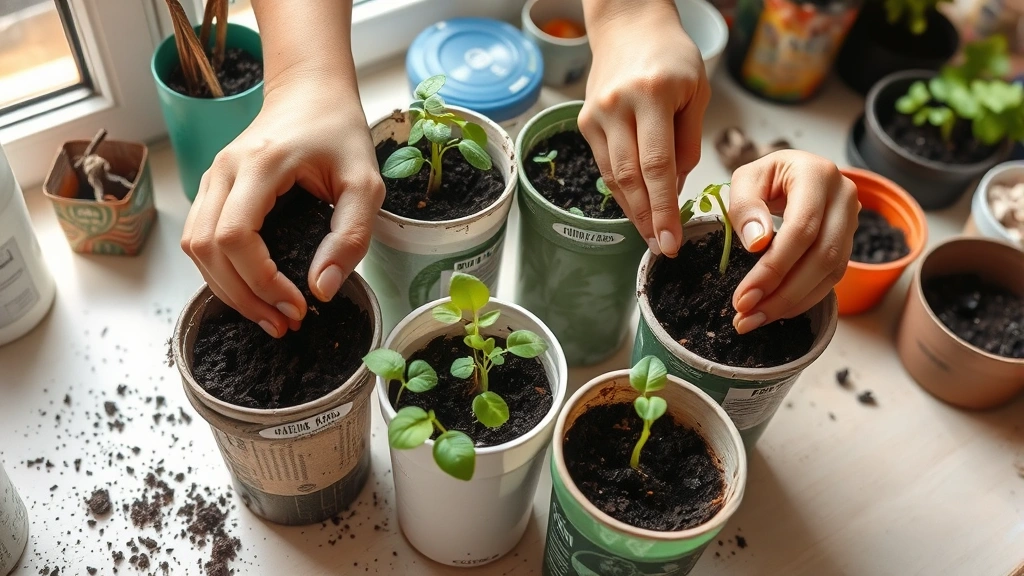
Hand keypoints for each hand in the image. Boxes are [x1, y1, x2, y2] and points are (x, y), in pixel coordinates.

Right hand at [180, 76, 384, 337]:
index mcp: (261, 165)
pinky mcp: (213, 188)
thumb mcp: (366, 184)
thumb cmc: (339, 133)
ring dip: (228, 290)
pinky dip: (221, 272)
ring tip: (270, 316)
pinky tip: (254, 291)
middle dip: (242, 296)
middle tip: (283, 324)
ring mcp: (212, 177)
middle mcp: (225, 170)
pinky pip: (201, 239)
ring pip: (194, 247)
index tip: (297, 306)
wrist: (311, 93)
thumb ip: (350, 236)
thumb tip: (322, 289)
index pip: (235, 237)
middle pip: (205, 248)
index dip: (260, 281)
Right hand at [578, 0, 709, 256]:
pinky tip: (636, 207)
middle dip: (647, 219)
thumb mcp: (696, 92)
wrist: (628, 26)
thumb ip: (688, 141)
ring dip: (632, 210)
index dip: (664, 209)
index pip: (658, 166)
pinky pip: (605, 165)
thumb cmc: (671, 57)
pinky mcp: (584, 122)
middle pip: (630, 177)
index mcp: (652, 95)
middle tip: (660, 247)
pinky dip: (620, 190)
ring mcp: (596, 114)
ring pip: (613, 177)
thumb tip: (678, 188)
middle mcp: (618, 105)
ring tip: (650, 234)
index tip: (671, 241)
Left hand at [728, 151, 859, 333]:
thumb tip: (758, 244)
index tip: (744, 296)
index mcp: (818, 174)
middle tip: (746, 317)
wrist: (792, 174)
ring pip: (830, 272)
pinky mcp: (848, 242)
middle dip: (782, 294)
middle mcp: (844, 197)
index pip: (802, 228)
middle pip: (821, 256)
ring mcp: (851, 220)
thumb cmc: (766, 176)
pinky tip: (777, 309)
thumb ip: (746, 206)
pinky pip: (832, 277)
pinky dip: (804, 298)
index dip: (774, 267)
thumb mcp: (745, 180)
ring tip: (755, 319)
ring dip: (792, 302)